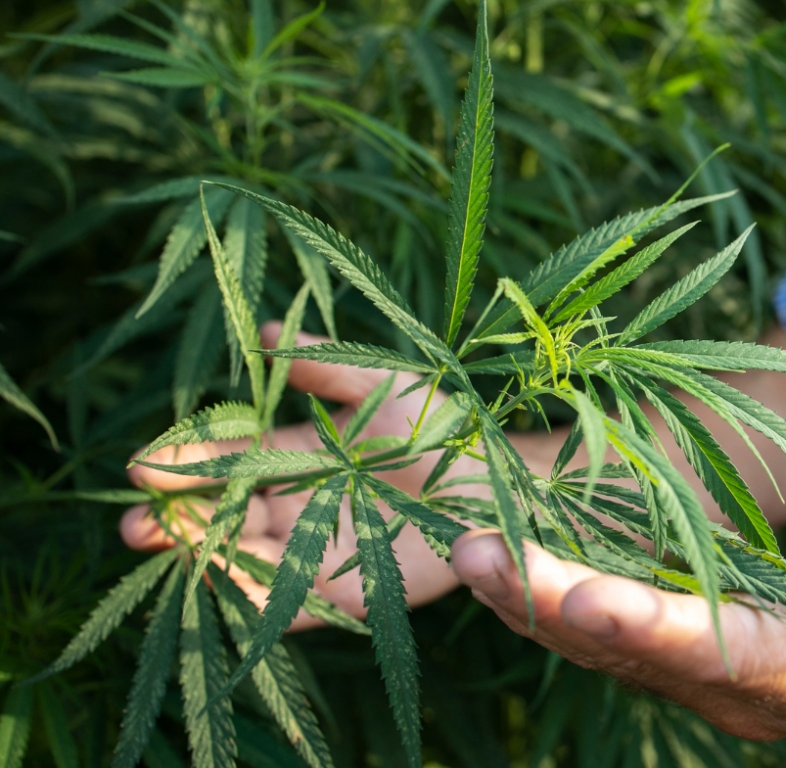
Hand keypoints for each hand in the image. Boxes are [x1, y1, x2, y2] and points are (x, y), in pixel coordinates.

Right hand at [120, 323, 469, 627]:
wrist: (501, 482)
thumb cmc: (446, 424)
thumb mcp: (382, 383)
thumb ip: (324, 364)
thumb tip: (263, 331)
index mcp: (303, 455)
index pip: (233, 460)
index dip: (188, 462)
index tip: (142, 464)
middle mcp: (302, 505)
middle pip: (227, 515)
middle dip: (178, 518)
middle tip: (135, 523)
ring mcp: (319, 550)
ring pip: (246, 558)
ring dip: (202, 556)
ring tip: (164, 549)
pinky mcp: (346, 595)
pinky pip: (288, 604)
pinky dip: (249, 600)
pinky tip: (216, 589)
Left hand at [450, 506, 785, 740]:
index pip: (719, 656)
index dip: (655, 631)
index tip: (586, 600)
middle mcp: (736, 685)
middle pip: (633, 652)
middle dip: (553, 607)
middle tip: (478, 556)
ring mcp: (705, 668)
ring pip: (603, 643)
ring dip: (532, 599)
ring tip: (466, 551)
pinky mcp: (689, 641)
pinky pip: (609, 623)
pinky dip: (552, 592)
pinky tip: (503, 556)